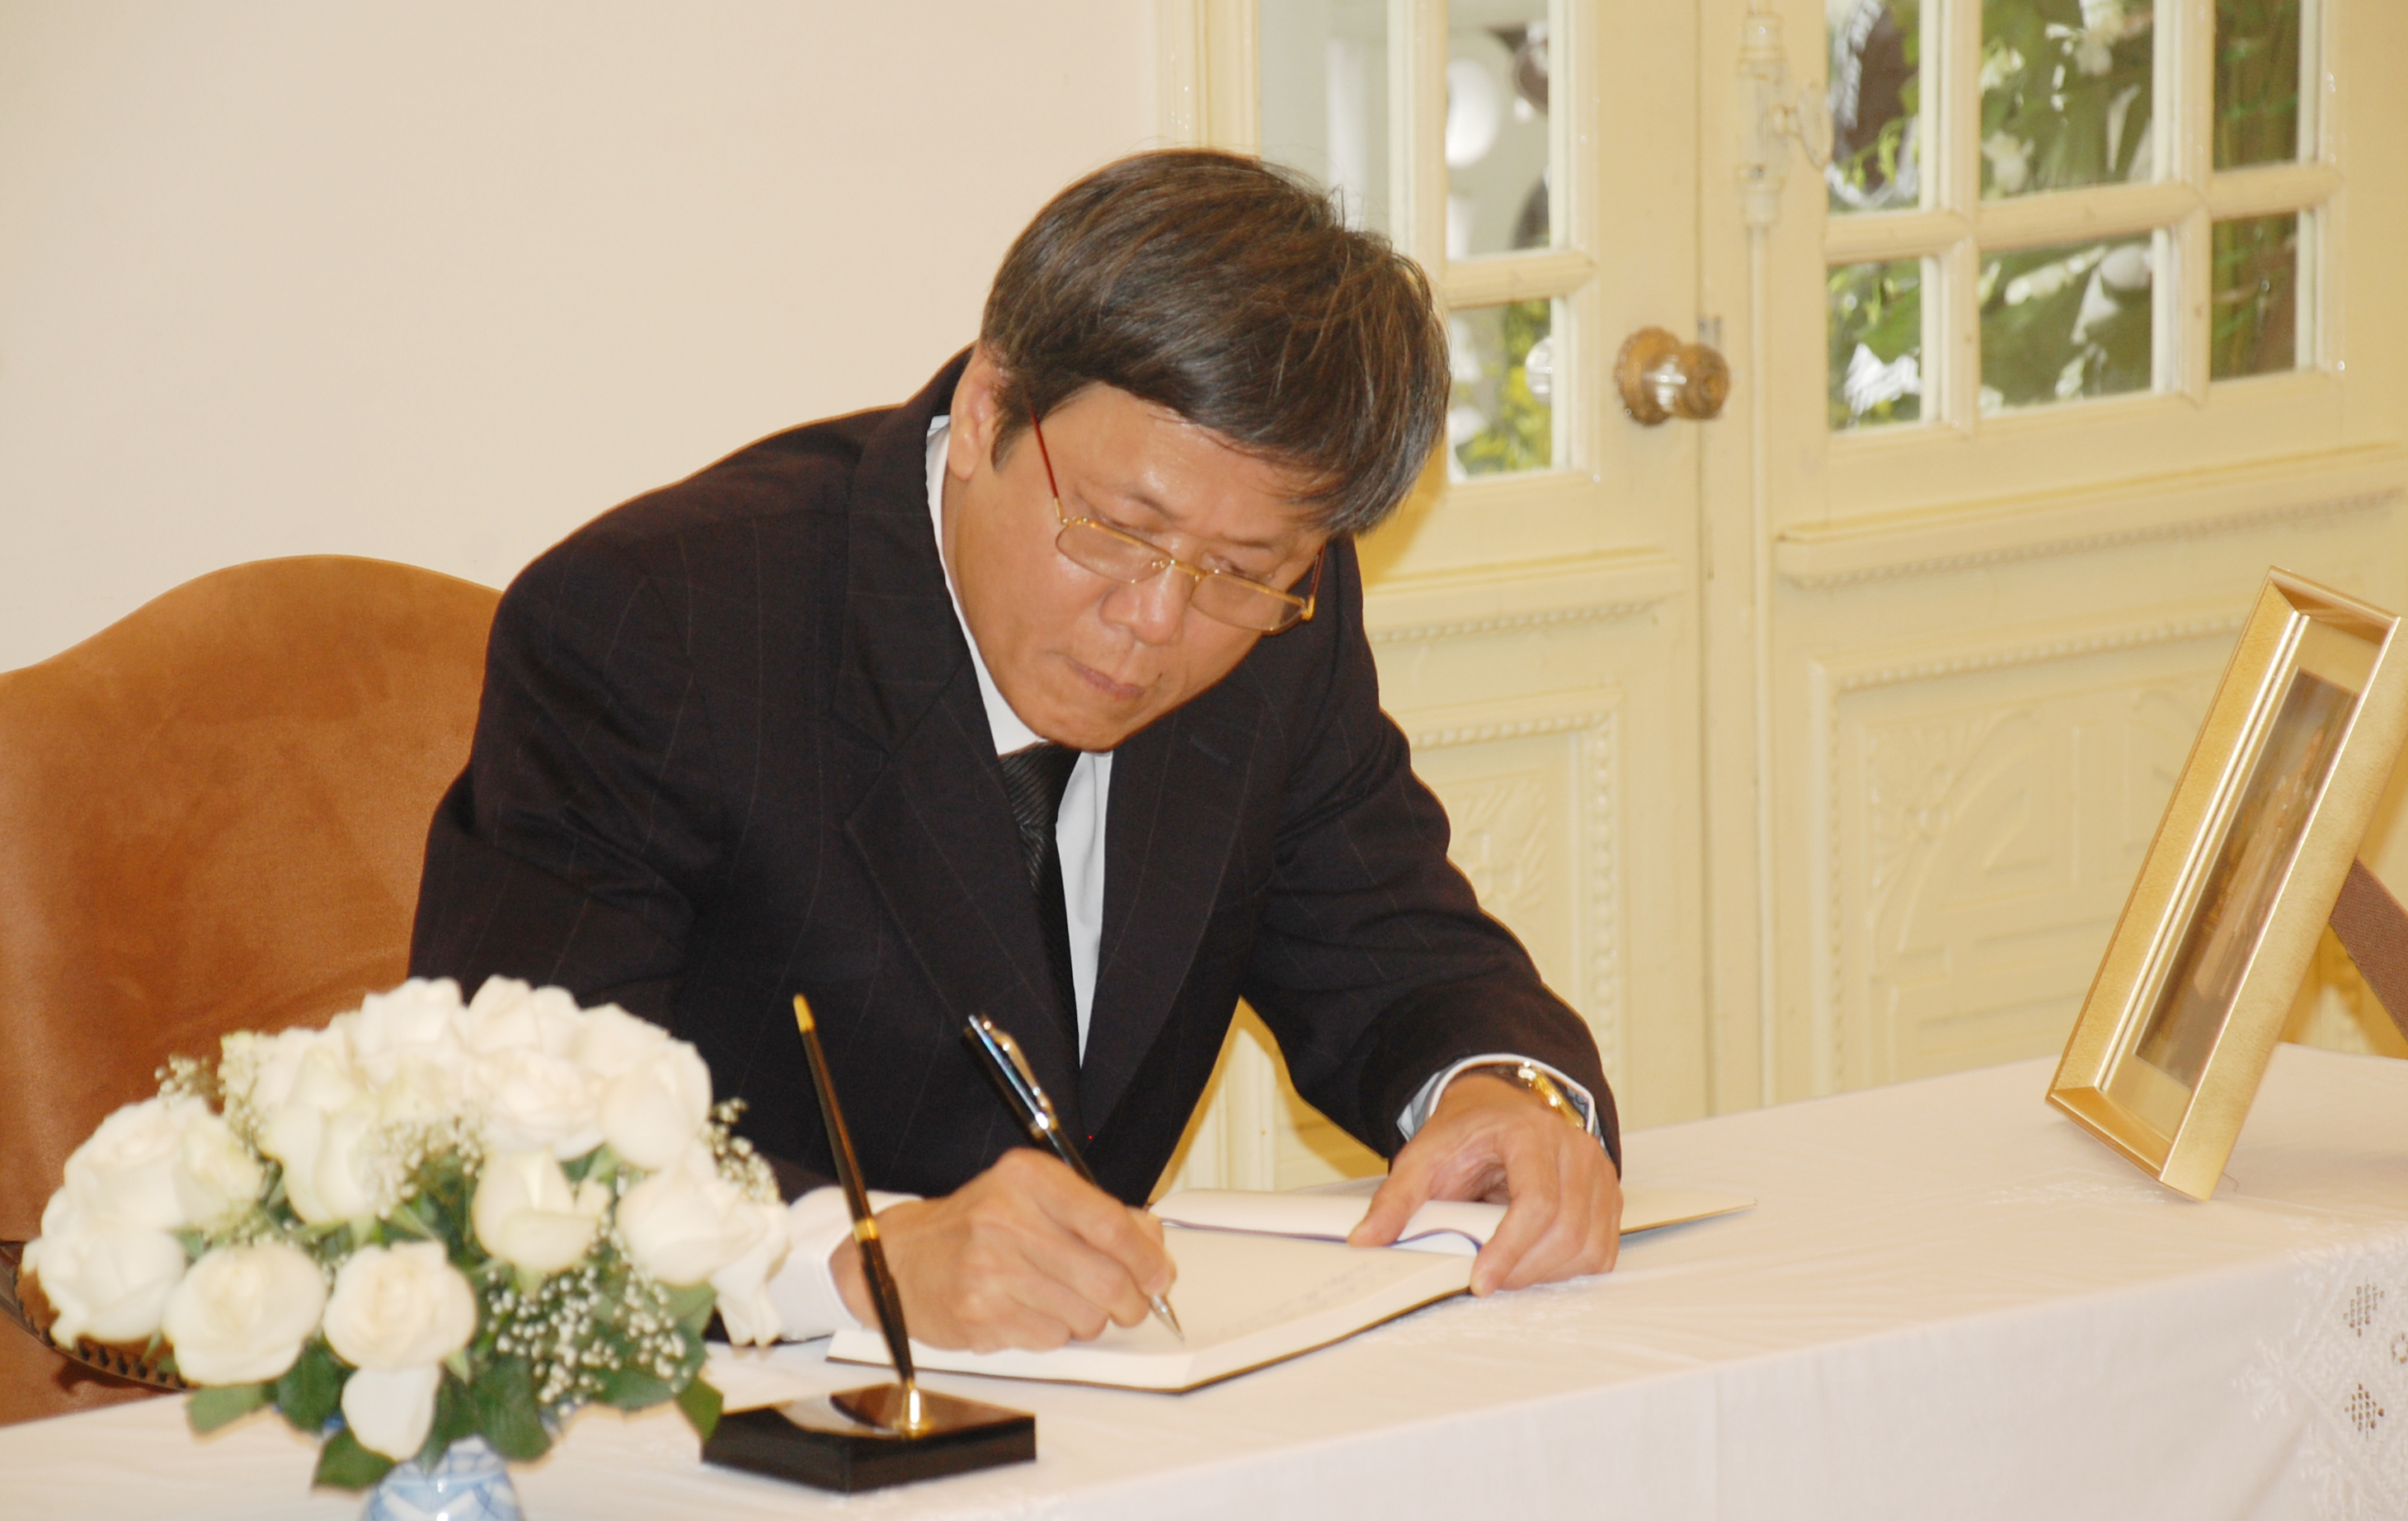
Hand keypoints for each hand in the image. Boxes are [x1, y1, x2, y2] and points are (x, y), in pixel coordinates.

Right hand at [828, 1148, 1175, 1352]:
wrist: (898, 1261)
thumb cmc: (972, 1228)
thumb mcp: (1030, 1197)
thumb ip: (1094, 1213)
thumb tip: (1152, 1243)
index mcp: (1026, 1178)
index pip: (1108, 1221)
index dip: (1145, 1256)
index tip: (1159, 1275)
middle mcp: (1007, 1218)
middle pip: (1105, 1276)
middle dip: (1130, 1300)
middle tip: (1130, 1305)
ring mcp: (991, 1269)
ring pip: (1084, 1314)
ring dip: (1090, 1319)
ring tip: (1067, 1303)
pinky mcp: (981, 1314)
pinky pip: (1051, 1337)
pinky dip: (1055, 1333)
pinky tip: (1032, 1313)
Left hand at [1347, 1071, 1620, 1294]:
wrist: (1502, 1108)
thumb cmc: (1469, 1133)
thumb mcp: (1424, 1155)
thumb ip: (1397, 1197)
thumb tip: (1367, 1238)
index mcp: (1530, 1134)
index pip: (1535, 1200)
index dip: (1509, 1249)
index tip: (1480, 1281)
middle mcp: (1574, 1151)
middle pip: (1566, 1229)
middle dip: (1524, 1269)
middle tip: (1487, 1280)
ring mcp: (1598, 1175)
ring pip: (1588, 1246)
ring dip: (1546, 1272)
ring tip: (1508, 1267)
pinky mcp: (1607, 1199)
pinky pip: (1601, 1251)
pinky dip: (1569, 1268)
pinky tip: (1536, 1261)